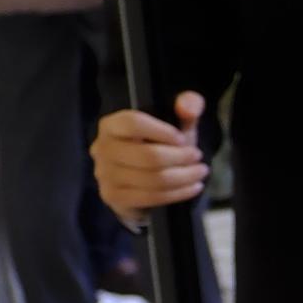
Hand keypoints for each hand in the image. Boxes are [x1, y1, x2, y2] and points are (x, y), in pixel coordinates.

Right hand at [93, 93, 207, 221]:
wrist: (145, 179)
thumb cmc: (160, 146)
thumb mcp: (176, 125)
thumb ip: (187, 108)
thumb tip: (187, 105)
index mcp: (111, 125)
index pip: (133, 122)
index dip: (163, 131)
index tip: (182, 139)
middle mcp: (102, 148)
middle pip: (147, 155)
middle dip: (181, 158)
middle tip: (198, 159)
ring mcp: (104, 175)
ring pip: (152, 179)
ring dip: (184, 177)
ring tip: (200, 173)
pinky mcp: (113, 197)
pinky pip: (150, 197)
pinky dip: (177, 193)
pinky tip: (192, 188)